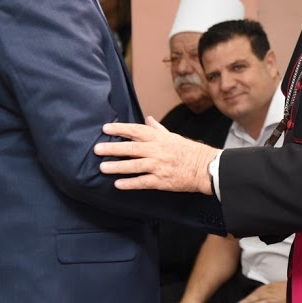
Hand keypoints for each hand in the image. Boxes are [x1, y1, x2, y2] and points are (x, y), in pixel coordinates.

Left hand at [96, 117, 217, 194]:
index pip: (136, 130)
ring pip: (134, 166)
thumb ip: (158, 129)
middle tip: (97, 149)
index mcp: (159, 138)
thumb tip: (148, 118)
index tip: (106, 128)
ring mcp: (159, 166)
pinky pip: (142, 182)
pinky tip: (118, 184)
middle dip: (113, 148)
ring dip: (117, 167)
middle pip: (131, 148)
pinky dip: (130, 183)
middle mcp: (157, 150)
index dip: (120, 129)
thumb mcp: (173, 136)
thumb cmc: (188, 151)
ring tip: (102, 167)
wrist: (204, 167)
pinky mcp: (161, 181)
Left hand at [238, 281, 286, 302]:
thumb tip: (276, 292)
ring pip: (259, 297)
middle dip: (248, 298)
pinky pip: (266, 302)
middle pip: (257, 293)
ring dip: (249, 301)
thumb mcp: (287, 287)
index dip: (252, 294)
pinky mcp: (278, 300)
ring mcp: (275, 293)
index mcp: (274, 285)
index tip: (245, 299)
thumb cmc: (296, 289)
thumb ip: (280, 289)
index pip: (260, 290)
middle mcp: (272, 288)